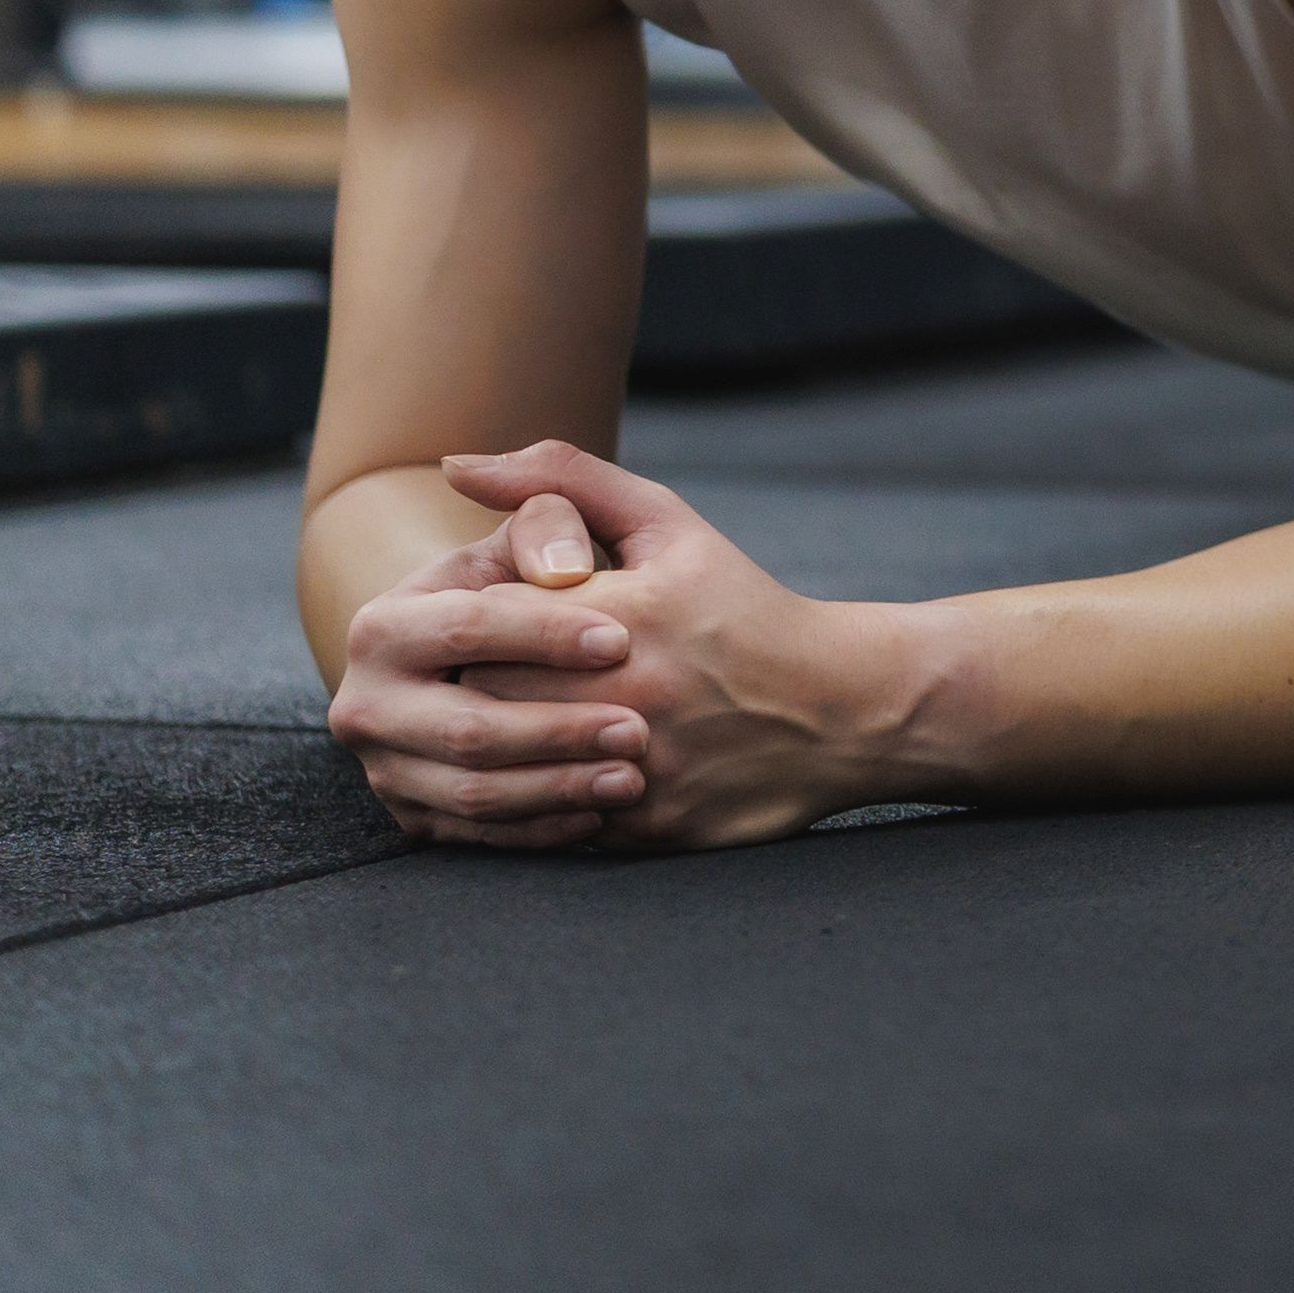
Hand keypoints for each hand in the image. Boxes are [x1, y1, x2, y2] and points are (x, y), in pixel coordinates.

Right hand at [324, 500, 648, 850]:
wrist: (484, 654)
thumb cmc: (525, 582)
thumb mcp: (534, 535)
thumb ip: (550, 515)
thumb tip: (564, 562)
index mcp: (382, 627)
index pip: (467, 628)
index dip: (544, 634)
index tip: (621, 641)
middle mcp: (367, 706)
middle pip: (468, 728)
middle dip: (557, 730)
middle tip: (636, 730)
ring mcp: (386, 769)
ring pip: (474, 792)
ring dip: (558, 788)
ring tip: (631, 775)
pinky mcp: (415, 818)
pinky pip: (480, 836)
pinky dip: (542, 827)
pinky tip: (600, 811)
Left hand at [386, 443, 910, 852]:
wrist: (838, 706)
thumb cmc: (740, 606)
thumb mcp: (667, 524)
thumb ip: (562, 483)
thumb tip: (456, 465)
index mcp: (627, 612)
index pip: (484, 624)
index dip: (467, 625)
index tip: (478, 626)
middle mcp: (632, 692)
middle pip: (484, 699)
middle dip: (473, 685)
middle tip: (475, 676)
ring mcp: (640, 766)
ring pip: (510, 768)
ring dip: (498, 747)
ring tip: (506, 724)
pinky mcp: (646, 827)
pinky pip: (552, 823)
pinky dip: (537, 800)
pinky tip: (548, 772)